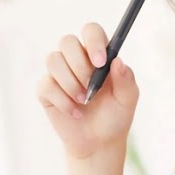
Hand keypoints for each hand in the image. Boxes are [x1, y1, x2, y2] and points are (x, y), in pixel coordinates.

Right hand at [37, 21, 139, 159]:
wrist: (99, 142)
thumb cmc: (115, 116)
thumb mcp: (128, 99)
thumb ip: (126, 79)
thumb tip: (118, 62)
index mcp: (98, 55)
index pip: (91, 31)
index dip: (93, 41)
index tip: (100, 62)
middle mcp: (76, 59)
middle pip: (67, 41)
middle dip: (79, 65)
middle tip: (91, 86)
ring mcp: (59, 73)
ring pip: (53, 59)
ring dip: (70, 83)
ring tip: (84, 101)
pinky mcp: (46, 90)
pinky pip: (46, 85)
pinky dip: (63, 101)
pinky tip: (75, 113)